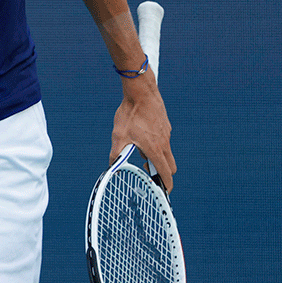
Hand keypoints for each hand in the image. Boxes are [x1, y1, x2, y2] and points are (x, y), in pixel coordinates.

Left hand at [110, 71, 175, 191]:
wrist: (141, 91)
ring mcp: (166, 133)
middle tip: (149, 172)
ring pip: (166, 151)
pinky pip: (163, 138)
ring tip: (139, 147)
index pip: (166, 173)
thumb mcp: (119, 136)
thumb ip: (116, 153)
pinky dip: (156, 142)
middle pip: (170, 165)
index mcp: (155, 149)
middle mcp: (164, 142)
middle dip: (162, 172)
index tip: (163, 191)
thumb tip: (111, 165)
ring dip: (156, 155)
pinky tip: (142, 133)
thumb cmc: (130, 114)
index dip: (166, 185)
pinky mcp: (165, 124)